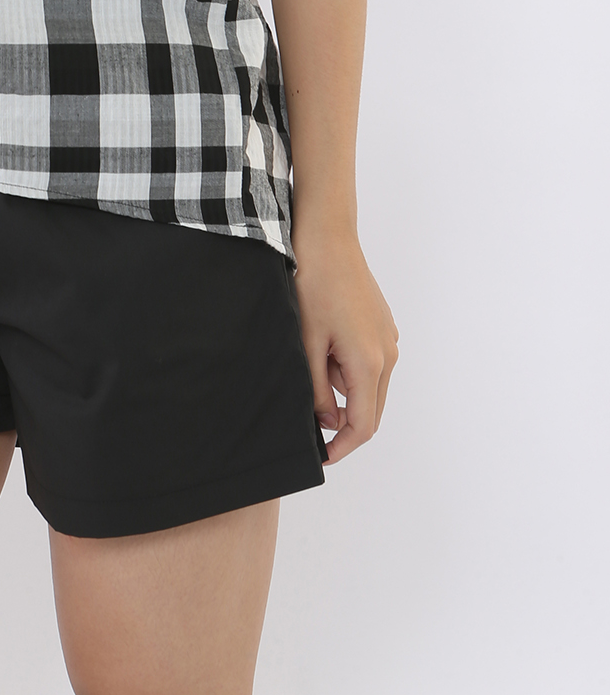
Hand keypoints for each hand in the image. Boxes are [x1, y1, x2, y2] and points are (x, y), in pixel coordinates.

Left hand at [292, 223, 398, 464]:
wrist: (327, 237)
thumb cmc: (313, 284)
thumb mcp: (306, 342)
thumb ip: (318, 389)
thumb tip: (329, 423)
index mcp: (369, 362)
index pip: (363, 424)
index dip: (342, 447)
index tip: (321, 457)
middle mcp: (388, 354)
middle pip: (371, 410)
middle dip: (344, 426)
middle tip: (313, 431)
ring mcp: (388, 339)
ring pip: (369, 386)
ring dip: (343, 391)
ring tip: (312, 363)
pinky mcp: (382, 326)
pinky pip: (369, 363)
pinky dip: (348, 369)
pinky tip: (324, 347)